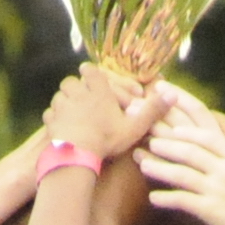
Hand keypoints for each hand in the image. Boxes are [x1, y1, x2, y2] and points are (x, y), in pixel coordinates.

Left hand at [42, 68, 160, 163]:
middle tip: (82, 98)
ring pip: (60, 97)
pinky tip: (62, 127)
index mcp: (98, 90)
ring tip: (72, 114)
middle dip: (76, 88)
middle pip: (72, 82)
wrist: (77, 154)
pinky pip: (50, 114)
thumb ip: (152, 111)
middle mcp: (77, 93)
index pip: (91, 71)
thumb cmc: (108, 140)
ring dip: (65, 103)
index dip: (91, 73)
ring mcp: (62, 106)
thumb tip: (174, 95)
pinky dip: (55, 118)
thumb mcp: (135, 127)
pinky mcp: (51, 120)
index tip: (91, 76)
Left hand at [136, 120, 224, 224]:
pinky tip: (153, 198)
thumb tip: (222, 148)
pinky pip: (183, 201)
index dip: (185, 128)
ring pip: (182, 173)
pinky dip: (166, 198)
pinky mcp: (212, 211)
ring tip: (142, 163)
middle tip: (147, 135)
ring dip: (159, 167)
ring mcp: (218, 190)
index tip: (169, 124)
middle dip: (166, 141)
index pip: (206, 135)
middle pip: (189, 150)